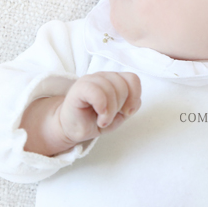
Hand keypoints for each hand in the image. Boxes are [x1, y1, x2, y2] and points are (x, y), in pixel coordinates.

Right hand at [22, 71, 140, 156]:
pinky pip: (95, 91)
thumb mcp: (118, 116)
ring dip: (110, 110)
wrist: (72, 129)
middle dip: (120, 106)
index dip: (135, 95)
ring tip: (103, 120)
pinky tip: (99, 115)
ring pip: (110, 88)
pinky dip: (101, 105)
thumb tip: (134, 102)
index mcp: (113, 80)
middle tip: (110, 118)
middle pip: (122, 85)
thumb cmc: (94, 120)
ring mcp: (90, 81)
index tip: (127, 112)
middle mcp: (102, 77)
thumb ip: (130, 106)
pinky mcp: (78, 89)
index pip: (132, 78)